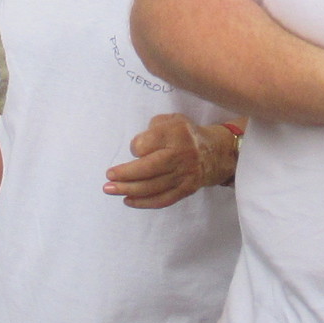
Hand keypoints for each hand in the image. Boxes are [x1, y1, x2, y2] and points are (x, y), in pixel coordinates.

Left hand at [106, 114, 243, 206]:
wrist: (215, 153)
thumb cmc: (185, 134)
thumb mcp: (171, 120)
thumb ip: (152, 128)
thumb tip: (137, 148)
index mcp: (176, 133)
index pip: (147, 144)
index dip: (135, 147)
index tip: (134, 148)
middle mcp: (181, 155)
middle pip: (148, 169)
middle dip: (125, 175)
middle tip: (108, 178)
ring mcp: (185, 175)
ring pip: (153, 187)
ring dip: (129, 190)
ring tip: (110, 190)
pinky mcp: (186, 189)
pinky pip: (163, 199)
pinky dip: (144, 202)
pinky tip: (128, 200)